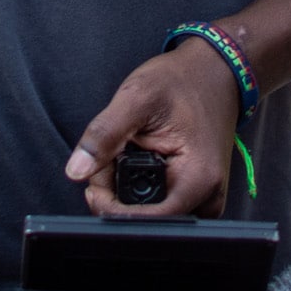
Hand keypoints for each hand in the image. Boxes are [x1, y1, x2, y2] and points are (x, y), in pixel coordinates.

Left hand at [66, 40, 240, 217]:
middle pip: (149, 219)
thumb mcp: (137, 97)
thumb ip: (104, 134)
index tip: (94, 186)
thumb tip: (76, 171)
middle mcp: (207, 196)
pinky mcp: (199, 192)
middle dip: (118, 197)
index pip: (147, 221)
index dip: (113, 209)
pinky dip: (144, 186)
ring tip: (127, 153)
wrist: (214, 70)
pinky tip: (140, 159)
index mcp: (197, 179)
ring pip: (154, 213)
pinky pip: (163, 203)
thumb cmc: (182, 80)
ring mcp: (206, 196)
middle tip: (109, 159)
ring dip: (130, 192)